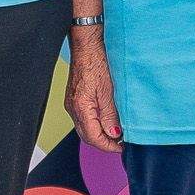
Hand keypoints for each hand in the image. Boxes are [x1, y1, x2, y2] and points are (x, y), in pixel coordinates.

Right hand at [64, 32, 121, 150]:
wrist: (86, 47)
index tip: (122, 147)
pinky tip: (106, 121)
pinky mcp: (75, 99)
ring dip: (100, 134)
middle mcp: (73, 109)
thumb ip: (110, 115)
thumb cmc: (96, 63)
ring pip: (85, 129)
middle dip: (104, 143)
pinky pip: (84, 119)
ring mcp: (72, 104)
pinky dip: (95, 125)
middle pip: (87, 136)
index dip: (108, 146)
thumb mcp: (108, 91)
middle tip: (121, 143)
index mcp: (81, 108)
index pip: (93, 137)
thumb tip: (114, 134)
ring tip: (116, 132)